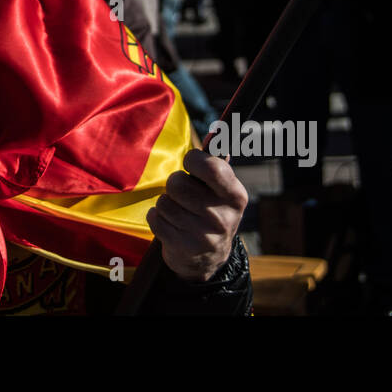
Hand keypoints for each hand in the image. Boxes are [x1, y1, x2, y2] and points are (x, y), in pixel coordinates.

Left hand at [147, 148, 247, 281]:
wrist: (209, 258)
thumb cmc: (211, 210)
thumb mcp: (222, 189)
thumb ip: (216, 162)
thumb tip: (216, 132)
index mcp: (236, 196)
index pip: (211, 167)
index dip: (193, 160)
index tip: (191, 164)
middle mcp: (223, 217)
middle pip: (177, 184)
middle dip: (174, 185)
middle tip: (183, 195)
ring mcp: (204, 236)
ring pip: (164, 202)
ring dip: (166, 204)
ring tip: (179, 212)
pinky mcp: (183, 248)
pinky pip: (154, 218)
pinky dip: (157, 218)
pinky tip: (170, 225)